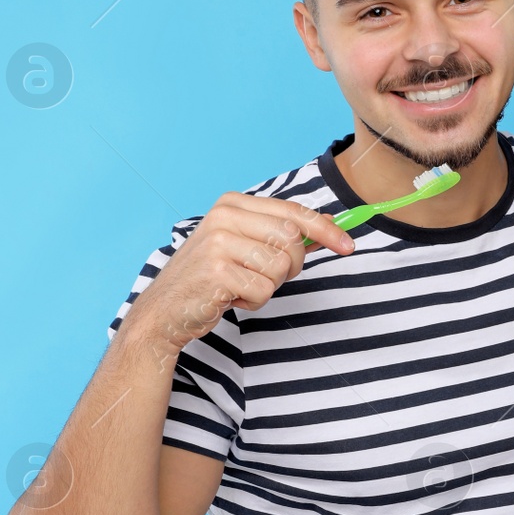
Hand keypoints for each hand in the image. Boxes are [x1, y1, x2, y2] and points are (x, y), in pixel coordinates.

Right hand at [118, 192, 354, 360]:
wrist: (164, 310)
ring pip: (281, 266)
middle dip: (292, 265)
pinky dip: (254, 301)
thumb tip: (330, 223)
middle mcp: (224, 217)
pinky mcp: (217, 271)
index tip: (349, 245)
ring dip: (269, 286)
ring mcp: (218, 243)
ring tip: (241, 286)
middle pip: (293, 239)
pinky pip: (264, 289)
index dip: (326, 230)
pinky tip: (230, 298)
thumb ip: (283, 232)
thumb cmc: (210, 277)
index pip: (293, 211)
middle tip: (266, 276)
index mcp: (232, 204)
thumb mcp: (245, 246)